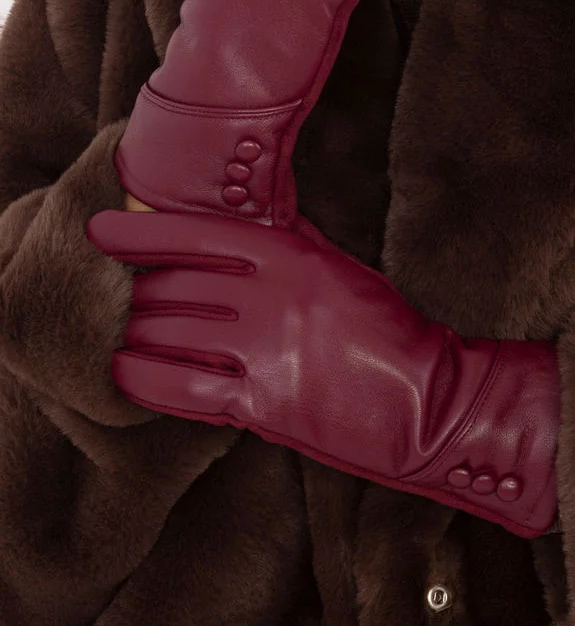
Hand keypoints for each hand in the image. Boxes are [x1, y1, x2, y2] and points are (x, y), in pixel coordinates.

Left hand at [85, 207, 559, 538]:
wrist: (424, 401)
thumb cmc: (385, 331)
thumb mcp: (339, 268)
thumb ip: (291, 246)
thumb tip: (252, 222)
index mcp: (290, 254)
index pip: (195, 234)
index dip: (139, 233)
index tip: (99, 229)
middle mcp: (270, 295)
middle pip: (171, 286)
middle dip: (132, 292)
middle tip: (112, 296)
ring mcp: (264, 349)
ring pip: (167, 334)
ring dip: (131, 334)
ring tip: (112, 335)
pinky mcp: (261, 403)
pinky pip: (180, 387)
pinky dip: (142, 378)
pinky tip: (123, 371)